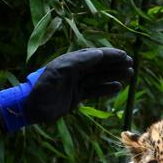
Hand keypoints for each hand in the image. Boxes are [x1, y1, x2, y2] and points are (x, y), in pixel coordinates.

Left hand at [0, 48, 132, 132]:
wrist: (31, 108)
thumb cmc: (42, 88)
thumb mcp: (58, 72)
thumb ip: (78, 62)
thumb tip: (98, 53)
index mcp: (70, 61)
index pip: (93, 55)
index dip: (109, 55)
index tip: (123, 55)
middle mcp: (75, 71)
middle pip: (99, 65)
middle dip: (115, 64)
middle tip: (130, 64)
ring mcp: (76, 83)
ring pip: (99, 77)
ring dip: (114, 75)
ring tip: (129, 74)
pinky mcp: (77, 96)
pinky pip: (95, 90)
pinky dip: (106, 89)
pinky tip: (118, 87)